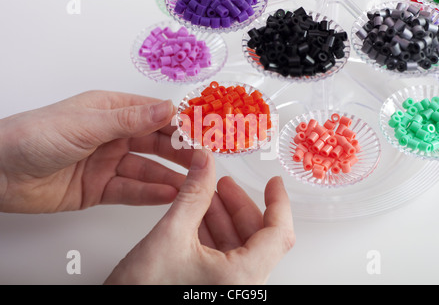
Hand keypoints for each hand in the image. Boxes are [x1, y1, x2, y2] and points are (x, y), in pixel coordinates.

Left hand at [0, 90, 192, 212]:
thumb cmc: (33, 137)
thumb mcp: (86, 124)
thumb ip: (130, 119)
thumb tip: (167, 106)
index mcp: (110, 111)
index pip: (153, 114)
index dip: (178, 122)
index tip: (202, 131)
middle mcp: (112, 136)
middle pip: (154, 143)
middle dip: (179, 151)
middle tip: (203, 160)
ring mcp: (107, 163)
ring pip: (146, 169)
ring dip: (168, 176)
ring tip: (192, 183)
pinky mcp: (99, 189)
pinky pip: (130, 191)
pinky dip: (149, 194)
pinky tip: (168, 195)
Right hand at [105, 150, 294, 284]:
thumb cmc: (142, 294)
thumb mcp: (170, 235)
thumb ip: (192, 194)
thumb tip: (204, 163)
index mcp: (242, 278)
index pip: (278, 234)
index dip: (279, 203)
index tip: (273, 183)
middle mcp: (241, 287)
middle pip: (257, 237)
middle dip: (238, 205)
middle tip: (223, 183)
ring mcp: (227, 290)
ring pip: (238, 245)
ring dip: (222, 217)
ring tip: (205, 195)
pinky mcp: (212, 290)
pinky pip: (222, 256)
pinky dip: (212, 233)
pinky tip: (196, 216)